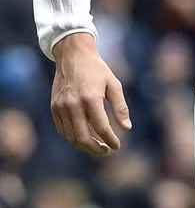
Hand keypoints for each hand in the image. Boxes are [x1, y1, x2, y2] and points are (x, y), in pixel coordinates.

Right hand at [51, 33, 130, 156]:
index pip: (101, 127)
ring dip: (84, 146)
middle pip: (83, 137)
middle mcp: (73, 104)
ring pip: (71, 137)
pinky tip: (83, 138)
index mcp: (91, 98)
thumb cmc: (97, 70)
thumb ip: (120, 107)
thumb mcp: (113, 84)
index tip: (117, 146)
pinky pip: (62, 130)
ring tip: (97, 146)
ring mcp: (61, 107)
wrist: (73, 56)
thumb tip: (127, 128)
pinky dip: (73, 138)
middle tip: (106, 151)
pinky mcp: (54, 107)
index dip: (110, 140)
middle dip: (96, 149)